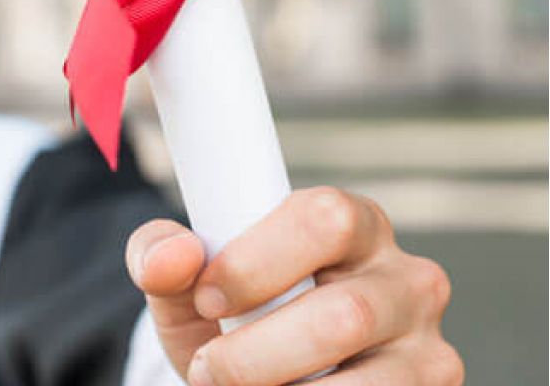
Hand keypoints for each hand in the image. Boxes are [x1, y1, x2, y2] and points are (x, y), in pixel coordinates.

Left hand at [125, 186, 461, 384]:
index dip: (257, 262)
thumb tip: (173, 256)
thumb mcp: (187, 284)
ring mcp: (427, 346)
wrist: (257, 373)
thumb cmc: (229, 313)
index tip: (205, 298)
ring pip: (365, 384)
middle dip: (256, 354)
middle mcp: (407, 278)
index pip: (324, 219)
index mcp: (352, 223)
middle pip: (343, 315)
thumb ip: (161, 257)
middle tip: (209, 368)